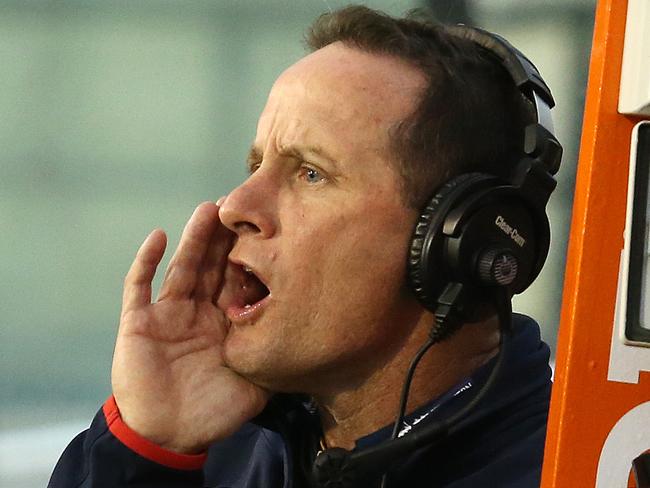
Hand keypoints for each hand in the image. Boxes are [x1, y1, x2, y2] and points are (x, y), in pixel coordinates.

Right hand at [111, 202, 269, 453]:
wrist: (168, 435)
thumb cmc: (213, 412)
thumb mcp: (256, 384)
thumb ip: (275, 360)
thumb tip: (311, 344)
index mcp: (225, 322)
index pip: (239, 280)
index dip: (250, 255)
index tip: (267, 227)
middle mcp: (198, 311)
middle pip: (213, 265)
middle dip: (225, 236)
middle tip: (239, 203)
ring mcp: (168, 314)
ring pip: (183, 267)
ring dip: (194, 238)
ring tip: (208, 209)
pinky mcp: (139, 322)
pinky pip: (139, 287)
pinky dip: (146, 262)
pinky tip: (159, 236)